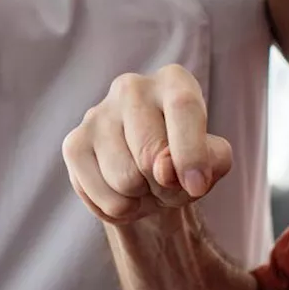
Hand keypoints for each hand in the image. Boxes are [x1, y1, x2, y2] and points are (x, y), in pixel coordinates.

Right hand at [61, 65, 232, 224]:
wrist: (147, 170)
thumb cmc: (185, 158)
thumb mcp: (214, 158)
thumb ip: (210, 160)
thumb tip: (165, 171)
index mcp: (173, 80)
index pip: (183, 107)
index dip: (191, 153)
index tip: (197, 186)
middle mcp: (131, 88)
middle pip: (150, 154)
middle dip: (167, 186)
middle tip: (169, 185)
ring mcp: (97, 114)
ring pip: (125, 179)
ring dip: (143, 199)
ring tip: (146, 186)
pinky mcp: (74, 144)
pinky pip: (103, 197)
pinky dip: (121, 209)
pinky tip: (123, 193)